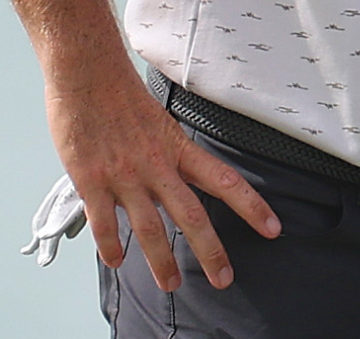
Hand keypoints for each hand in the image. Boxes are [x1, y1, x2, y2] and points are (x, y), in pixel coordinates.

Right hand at [48, 66, 281, 292]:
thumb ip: (170, 155)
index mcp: (178, 148)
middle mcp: (156, 165)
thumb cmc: (121, 95)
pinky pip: (104, 222)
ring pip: (150, 228)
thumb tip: (179, 180)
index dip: (252, 206)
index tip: (272, 228)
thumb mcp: (161, 122)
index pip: (226, 180)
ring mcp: (124, 175)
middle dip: (210, 251)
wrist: (86, 73)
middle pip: (191, 215)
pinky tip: (117, 262)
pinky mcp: (92, 180)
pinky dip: (110, 246)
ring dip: (160, 261)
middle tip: (223, 278)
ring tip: (169, 285)